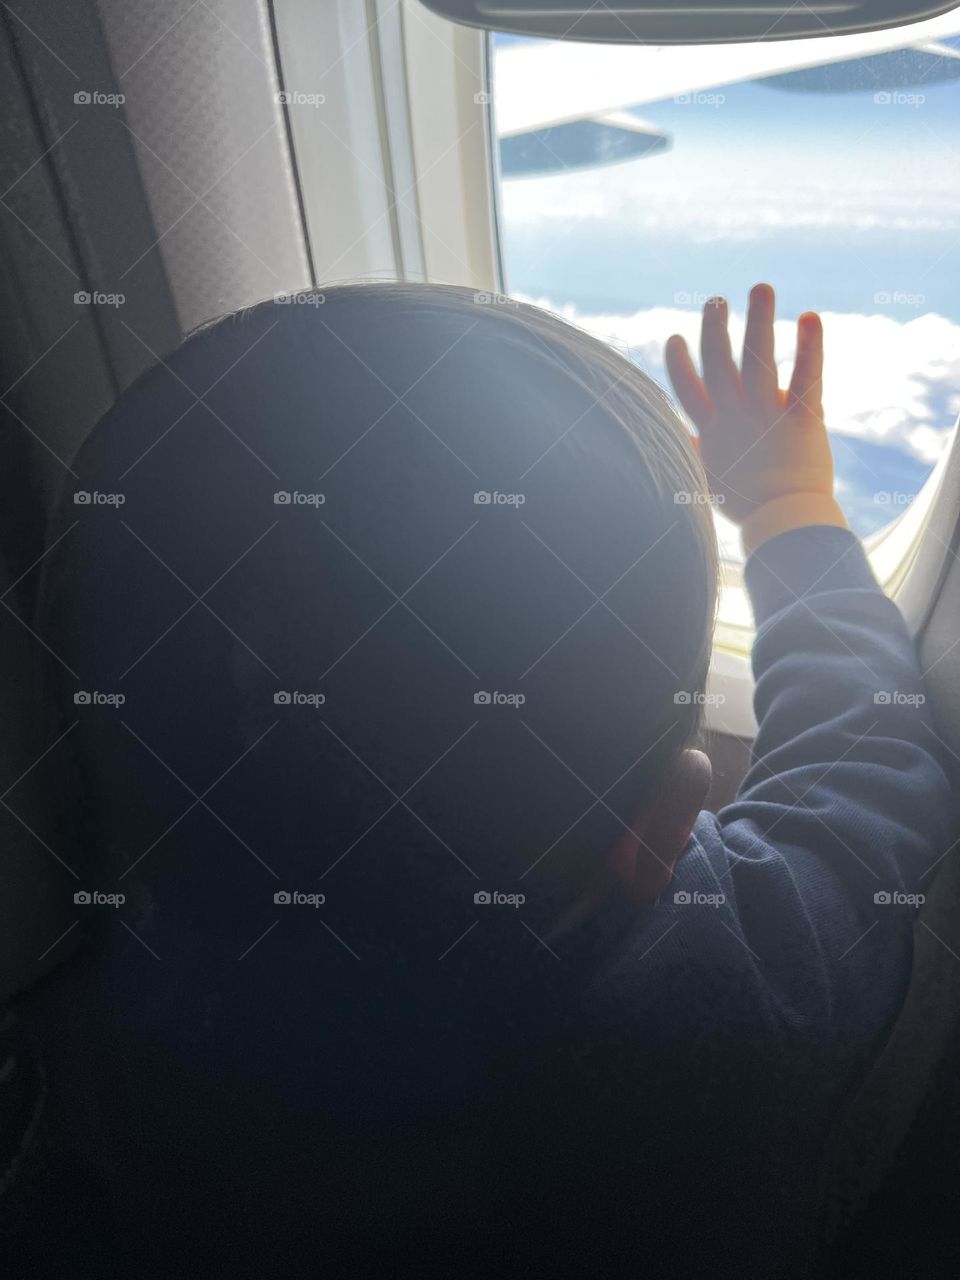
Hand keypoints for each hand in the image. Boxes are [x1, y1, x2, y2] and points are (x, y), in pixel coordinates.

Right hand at [665, 284, 845, 552]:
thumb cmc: (748, 505)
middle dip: (714, 329)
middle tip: (715, 299)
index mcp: (710, 432)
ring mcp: (766, 416)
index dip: (679, 363)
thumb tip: (680, 441)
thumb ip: (695, 453)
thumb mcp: (710, 479)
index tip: (676, 338)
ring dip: (758, 320)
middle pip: (718, 364)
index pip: (687, 390)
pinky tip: (810, 316)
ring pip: (758, 360)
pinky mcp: (802, 419)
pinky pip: (806, 377)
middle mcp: (734, 417)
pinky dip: (810, 346)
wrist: (784, 523)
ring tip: (761, 287)